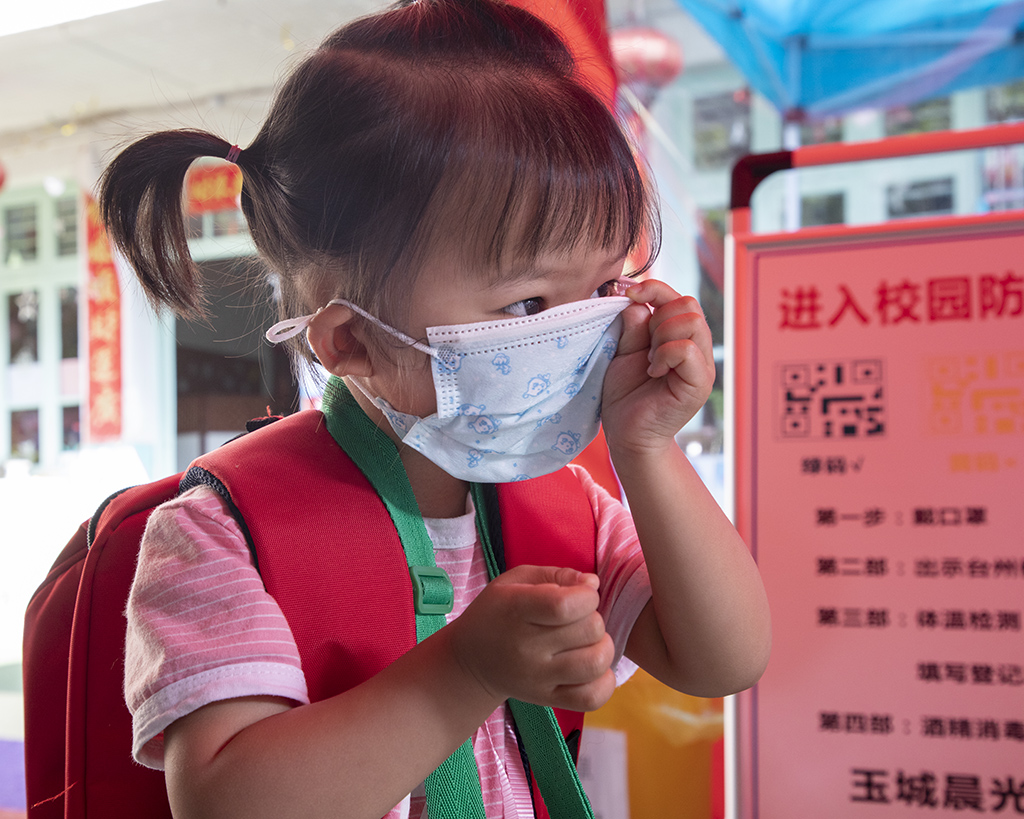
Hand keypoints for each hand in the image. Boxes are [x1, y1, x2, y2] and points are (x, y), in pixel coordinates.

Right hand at [447, 565, 615, 711]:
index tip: (582, 594)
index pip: (565, 605)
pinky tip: (593, 668)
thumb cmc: (498, 612)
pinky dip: (604, 682)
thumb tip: (593, 584)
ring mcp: (537, 678)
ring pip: (595, 664)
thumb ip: (556, 574)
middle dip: (595, 618)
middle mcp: (526, 648)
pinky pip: (591, 698)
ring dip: (603, 647)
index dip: (587, 596)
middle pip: (588, 630)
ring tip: (589, 642)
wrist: (471, 661)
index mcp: (516, 610)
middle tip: (581, 618)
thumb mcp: (514, 581)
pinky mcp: (547, 700)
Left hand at [601, 279, 714, 453]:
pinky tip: (654, 370)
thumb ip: (633, 327)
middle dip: (658, 316)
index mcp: (679, 337)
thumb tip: (638, 302)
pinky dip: (665, 354)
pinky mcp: (699, 383)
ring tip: (649, 360)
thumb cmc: (625, 396)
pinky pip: (687, 349)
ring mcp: (701, 365)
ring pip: (691, 322)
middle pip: (688, 304)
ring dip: (661, 336)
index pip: (677, 297)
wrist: (627, 434)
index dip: (654, 289)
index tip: (629, 295)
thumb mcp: (623, 353)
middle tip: (644, 346)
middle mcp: (696, 348)